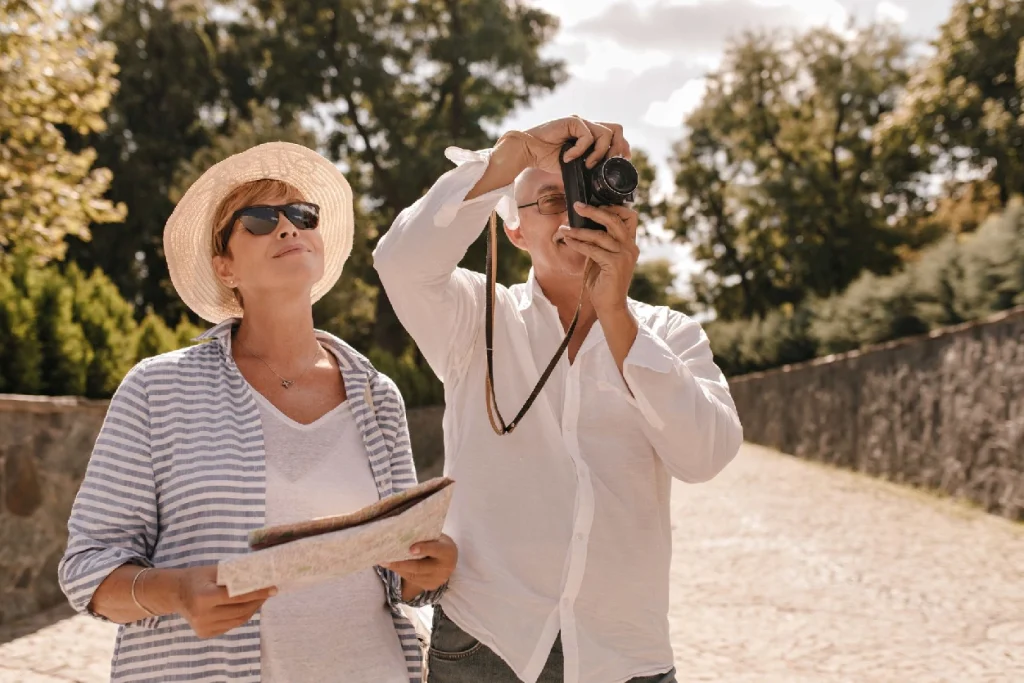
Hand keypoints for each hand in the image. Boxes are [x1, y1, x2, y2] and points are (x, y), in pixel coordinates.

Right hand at [173, 565, 276, 638]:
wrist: (174, 594)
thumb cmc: (196, 578)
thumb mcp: (213, 571)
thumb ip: (235, 574)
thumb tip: (261, 574)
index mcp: (204, 597)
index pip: (237, 597)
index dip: (257, 593)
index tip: (273, 589)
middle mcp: (203, 615)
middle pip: (240, 611)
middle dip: (258, 601)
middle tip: (269, 592)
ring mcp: (203, 627)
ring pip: (238, 621)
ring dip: (252, 609)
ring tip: (260, 599)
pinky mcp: (205, 634)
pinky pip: (230, 626)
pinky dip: (241, 617)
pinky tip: (246, 607)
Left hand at [383, 534, 457, 594]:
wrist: (449, 559)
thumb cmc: (439, 542)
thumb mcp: (437, 537)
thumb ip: (425, 538)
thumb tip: (402, 533)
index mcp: (448, 552)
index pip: (436, 550)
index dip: (424, 549)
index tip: (410, 548)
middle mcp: (444, 568)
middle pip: (420, 567)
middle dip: (401, 563)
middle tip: (385, 559)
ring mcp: (437, 580)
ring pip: (413, 575)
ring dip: (397, 568)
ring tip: (383, 562)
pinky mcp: (429, 586)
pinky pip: (412, 580)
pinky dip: (400, 572)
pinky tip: (390, 566)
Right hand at [497, 116, 631, 174]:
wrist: (528, 151)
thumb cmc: (547, 159)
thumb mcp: (574, 166)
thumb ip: (589, 167)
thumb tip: (604, 181)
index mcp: (589, 134)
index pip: (615, 135)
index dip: (622, 147)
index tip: (622, 161)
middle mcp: (587, 126)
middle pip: (616, 129)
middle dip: (618, 148)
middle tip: (609, 164)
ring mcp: (580, 122)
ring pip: (605, 133)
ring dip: (599, 153)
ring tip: (588, 165)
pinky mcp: (572, 121)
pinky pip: (587, 137)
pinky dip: (580, 150)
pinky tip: (568, 158)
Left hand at [558, 203, 639, 313]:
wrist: (610, 306)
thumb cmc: (604, 282)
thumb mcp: (602, 257)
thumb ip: (599, 242)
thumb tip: (582, 225)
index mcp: (630, 244)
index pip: (630, 217)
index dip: (615, 207)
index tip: (596, 203)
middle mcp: (630, 247)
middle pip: (615, 220)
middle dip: (594, 211)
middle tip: (577, 206)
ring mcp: (624, 256)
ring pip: (600, 235)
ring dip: (579, 231)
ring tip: (564, 229)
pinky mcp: (614, 264)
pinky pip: (593, 249)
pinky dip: (578, 244)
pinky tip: (568, 241)